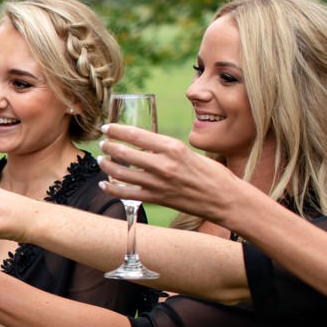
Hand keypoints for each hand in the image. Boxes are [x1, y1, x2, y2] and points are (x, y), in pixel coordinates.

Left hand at [99, 123, 233, 221]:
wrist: (225, 199)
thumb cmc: (212, 174)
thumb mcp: (189, 152)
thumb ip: (167, 149)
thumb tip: (146, 146)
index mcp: (172, 147)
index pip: (136, 134)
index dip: (116, 130)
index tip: (106, 127)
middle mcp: (162, 164)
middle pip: (124, 152)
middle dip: (108, 146)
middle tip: (103, 143)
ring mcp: (157, 183)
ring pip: (120, 172)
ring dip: (106, 165)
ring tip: (102, 160)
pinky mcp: (156, 199)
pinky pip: (126, 193)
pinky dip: (111, 188)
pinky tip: (104, 184)